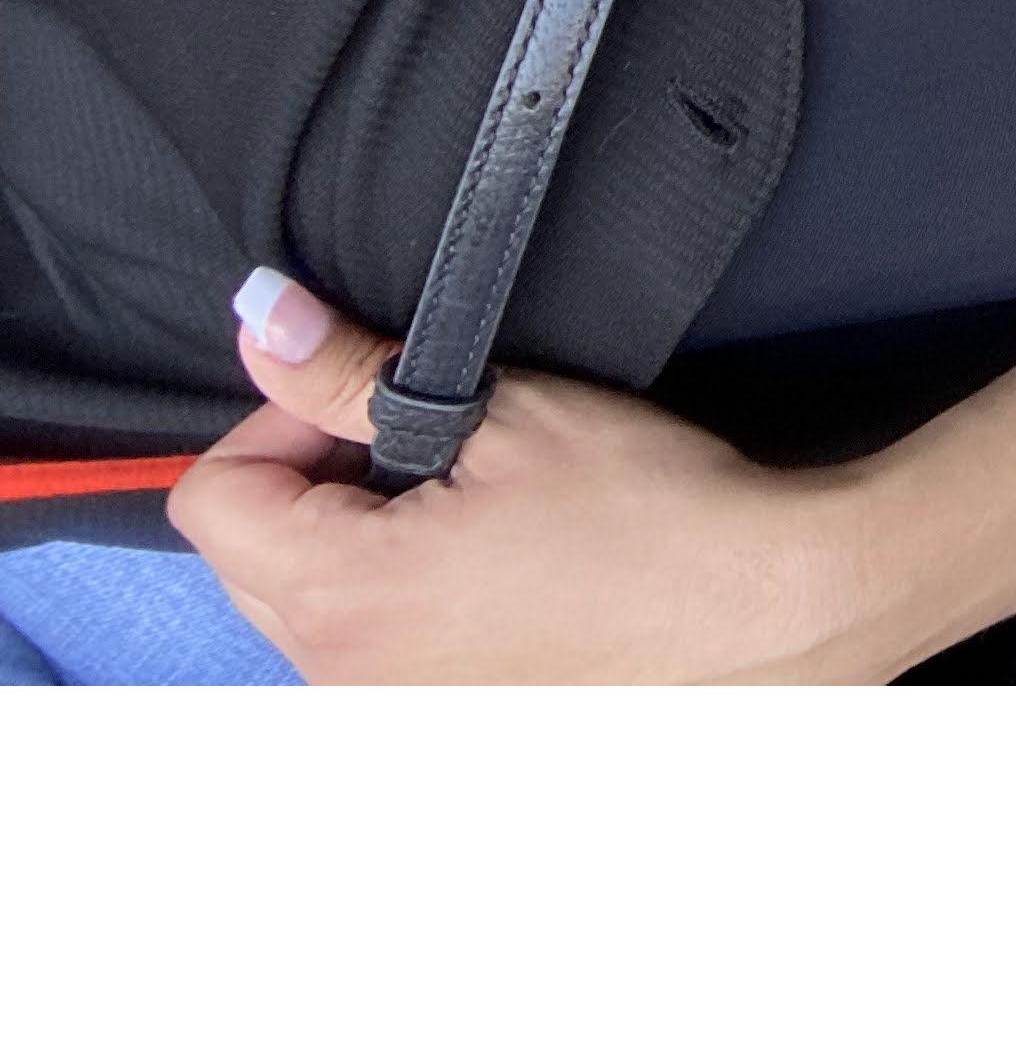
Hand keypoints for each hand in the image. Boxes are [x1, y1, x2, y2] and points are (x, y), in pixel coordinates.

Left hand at [171, 270, 900, 682]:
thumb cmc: (654, 512)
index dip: (283, 416)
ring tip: (475, 500)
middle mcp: (343, 684)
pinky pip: (367, 656)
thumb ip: (354, 372)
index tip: (369, 395)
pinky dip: (403, 599)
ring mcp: (393, 718)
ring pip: (307, 609)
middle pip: (247, 559)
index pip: (211, 496)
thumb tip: (263, 320)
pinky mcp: (442, 729)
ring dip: (358, 542)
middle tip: (429, 436)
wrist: (770, 602)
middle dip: (315, 480)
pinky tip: (499, 563)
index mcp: (343, 601)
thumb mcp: (500, 411)